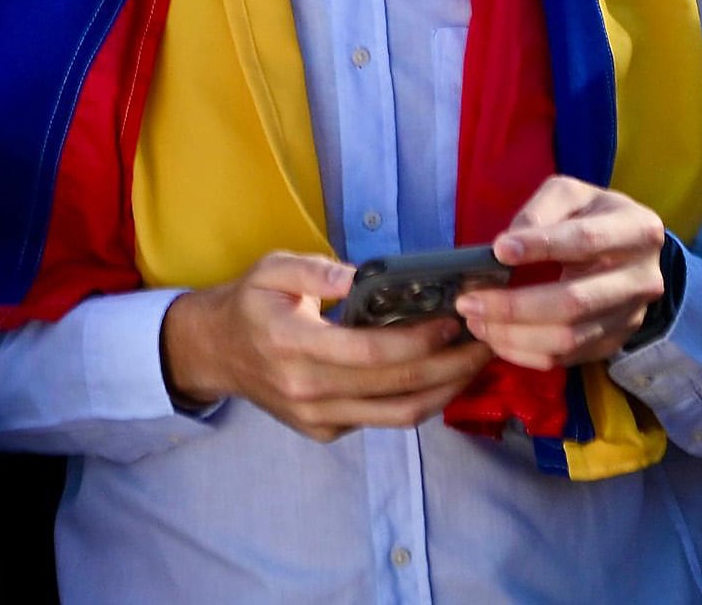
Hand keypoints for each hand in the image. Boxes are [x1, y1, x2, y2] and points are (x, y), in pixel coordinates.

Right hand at [158, 253, 496, 441]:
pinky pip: (382, 420)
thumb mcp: (271, 269)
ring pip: (398, 416)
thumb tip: (360, 277)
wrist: (215, 353)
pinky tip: (439, 375)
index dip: (417, 340)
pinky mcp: (325, 432)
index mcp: (292, 345)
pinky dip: (418, 400)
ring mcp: (318, 418)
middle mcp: (307, 391)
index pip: (369, 353)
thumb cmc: (249, 304)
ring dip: (445, 391)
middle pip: (396, 388)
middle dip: (450, 366)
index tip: (453, 321)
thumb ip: (314, 271)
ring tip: (476, 363)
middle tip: (487, 341)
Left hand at [458, 177, 669, 371]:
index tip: (498, 250)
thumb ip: (541, 211)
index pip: (586, 241)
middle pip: (574, 302)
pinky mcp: (614, 343)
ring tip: (476, 322)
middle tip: (468, 302)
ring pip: (568, 338)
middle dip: (514, 306)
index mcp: (637, 231)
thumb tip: (506, 246)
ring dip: (514, 335)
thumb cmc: (593, 215)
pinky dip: (525, 352)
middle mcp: (642, 279)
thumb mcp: (571, 195)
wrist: (632, 252)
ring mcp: (630, 317)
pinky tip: (496, 337)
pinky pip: (566, 358)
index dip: (541, 246)